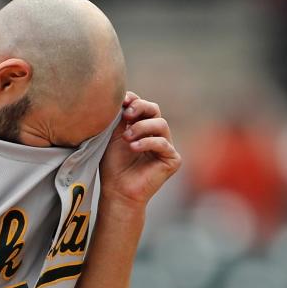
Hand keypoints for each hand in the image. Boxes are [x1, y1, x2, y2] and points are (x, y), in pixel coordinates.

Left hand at [100, 91, 180, 207]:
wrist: (117, 191)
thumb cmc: (113, 165)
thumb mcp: (113, 136)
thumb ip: (120, 117)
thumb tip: (124, 96)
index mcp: (142, 127)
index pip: (143, 106)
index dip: (135, 101)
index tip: (122, 101)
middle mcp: (156, 134)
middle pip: (155, 110)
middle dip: (140, 108)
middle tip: (126, 115)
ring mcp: (166, 147)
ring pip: (161, 124)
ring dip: (142, 127)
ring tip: (127, 137)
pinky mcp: (173, 159)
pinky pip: (163, 143)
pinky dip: (148, 143)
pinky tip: (134, 147)